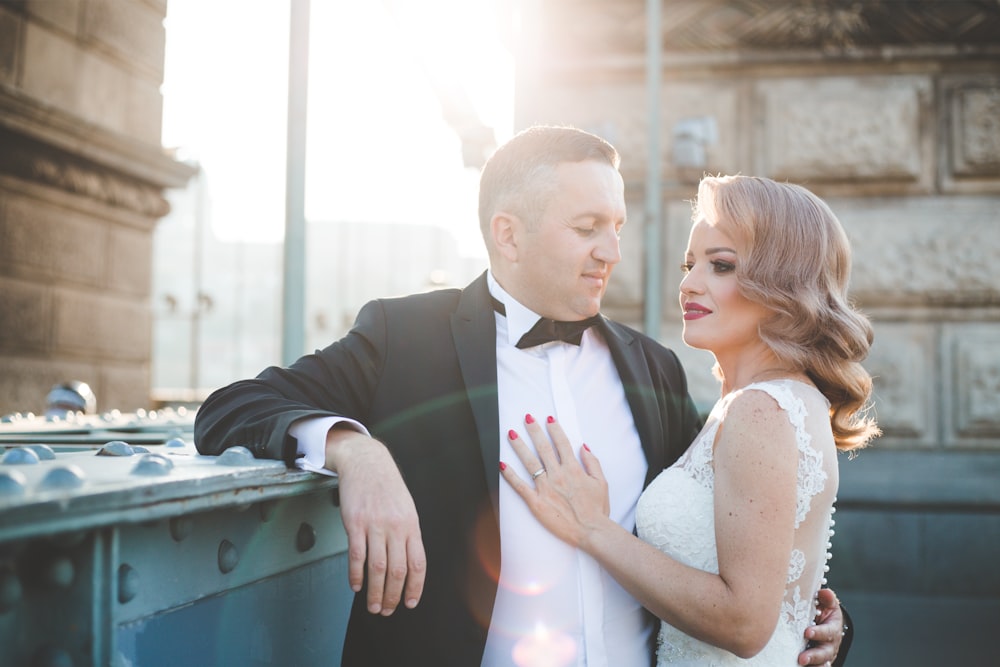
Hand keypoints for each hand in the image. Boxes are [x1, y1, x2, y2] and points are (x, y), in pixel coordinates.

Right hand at [325, 428, 425, 615]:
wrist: (366, 461)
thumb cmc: (386, 485)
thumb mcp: (406, 507)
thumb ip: (407, 534)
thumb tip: (408, 563)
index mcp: (411, 525)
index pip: (418, 563)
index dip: (415, 587)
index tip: (409, 603)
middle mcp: (395, 527)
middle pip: (397, 570)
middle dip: (393, 596)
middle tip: (387, 610)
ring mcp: (375, 525)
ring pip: (377, 568)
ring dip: (375, 592)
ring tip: (372, 605)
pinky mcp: (355, 523)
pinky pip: (356, 555)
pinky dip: (356, 575)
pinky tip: (356, 585)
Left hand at [499, 414, 609, 548]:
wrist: (591, 531)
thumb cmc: (597, 509)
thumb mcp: (601, 482)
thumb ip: (593, 462)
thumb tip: (583, 446)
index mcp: (573, 469)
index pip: (562, 443)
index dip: (555, 429)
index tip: (548, 418)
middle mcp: (558, 475)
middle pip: (543, 448)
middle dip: (534, 431)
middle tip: (526, 418)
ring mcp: (546, 488)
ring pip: (530, 462)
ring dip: (519, 446)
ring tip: (511, 434)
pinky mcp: (536, 502)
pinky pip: (520, 487)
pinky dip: (510, 475)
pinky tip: (502, 465)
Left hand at [798, 588, 844, 665]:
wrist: (824, 623)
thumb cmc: (823, 611)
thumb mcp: (826, 603)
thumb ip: (826, 598)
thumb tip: (825, 592)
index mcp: (833, 628)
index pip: (828, 631)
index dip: (819, 633)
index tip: (807, 632)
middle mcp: (830, 644)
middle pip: (824, 653)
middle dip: (814, 656)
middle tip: (802, 658)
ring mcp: (824, 654)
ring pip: (821, 662)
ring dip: (812, 664)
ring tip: (801, 664)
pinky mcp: (817, 661)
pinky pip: (816, 666)